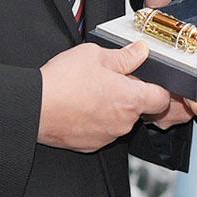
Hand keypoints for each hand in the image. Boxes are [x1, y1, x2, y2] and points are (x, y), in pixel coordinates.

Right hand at [39, 39, 177, 151]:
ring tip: (89, 92)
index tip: (146, 80)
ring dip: (111, 108)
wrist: (34, 107)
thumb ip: (124, 56)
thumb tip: (140, 52)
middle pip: (139, 109)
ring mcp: (107, 136)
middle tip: (109, 80)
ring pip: (119, 120)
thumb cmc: (62, 82)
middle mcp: (123, 122)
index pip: (162, 98)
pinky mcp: (91, 145)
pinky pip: (102, 131)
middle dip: (129, 95)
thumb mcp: (95, 55)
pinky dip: (95, 121)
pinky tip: (80, 106)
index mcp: (131, 99)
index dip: (157, 88)